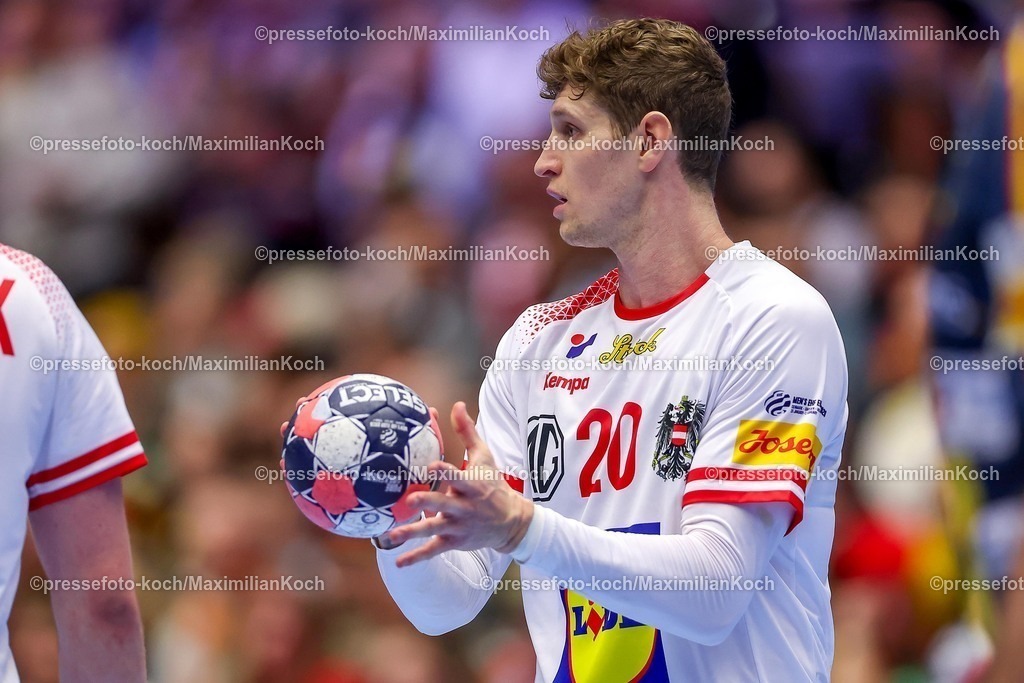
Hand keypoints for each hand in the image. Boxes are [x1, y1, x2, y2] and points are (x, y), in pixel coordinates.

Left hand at [381, 402, 533, 566]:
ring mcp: (458, 526)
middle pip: (444, 504)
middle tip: (410, 501)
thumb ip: (467, 432)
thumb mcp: (484, 457)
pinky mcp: (453, 541)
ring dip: (413, 532)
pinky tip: (398, 562)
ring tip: (392, 536)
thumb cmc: (493, 484)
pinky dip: (416, 557)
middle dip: (428, 503)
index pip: (457, 476)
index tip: (432, 465)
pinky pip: (433, 550)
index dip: (445, 472)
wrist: (511, 522)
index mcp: (472, 485)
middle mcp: (465, 507)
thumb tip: (456, 404)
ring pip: (434, 530)